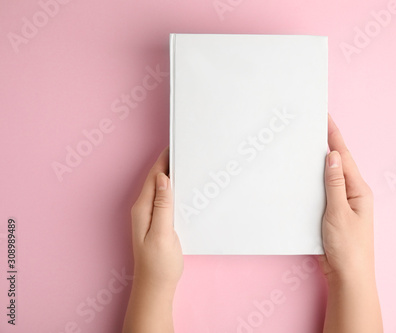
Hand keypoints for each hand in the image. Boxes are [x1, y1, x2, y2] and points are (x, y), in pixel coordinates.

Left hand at [130, 147, 182, 290]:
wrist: (155, 286)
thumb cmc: (158, 264)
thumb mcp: (162, 233)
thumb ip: (162, 205)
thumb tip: (162, 178)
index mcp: (142, 208)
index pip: (153, 176)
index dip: (164, 160)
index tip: (176, 145)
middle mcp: (143, 209)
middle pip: (156, 179)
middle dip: (169, 164)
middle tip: (185, 150)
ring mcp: (149, 215)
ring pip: (160, 188)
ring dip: (171, 175)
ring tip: (186, 163)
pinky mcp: (157, 222)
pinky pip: (164, 199)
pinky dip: (173, 189)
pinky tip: (183, 189)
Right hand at [318, 115, 382, 332]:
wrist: (348, 275)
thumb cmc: (348, 247)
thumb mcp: (339, 213)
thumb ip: (335, 183)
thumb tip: (333, 156)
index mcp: (359, 189)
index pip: (344, 156)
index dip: (334, 135)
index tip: (325, 116)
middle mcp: (353, 193)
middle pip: (338, 163)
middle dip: (326, 143)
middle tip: (312, 126)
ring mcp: (343, 203)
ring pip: (330, 176)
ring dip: (319, 161)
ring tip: (307, 144)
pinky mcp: (333, 213)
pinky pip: (324, 190)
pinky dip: (316, 180)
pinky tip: (305, 176)